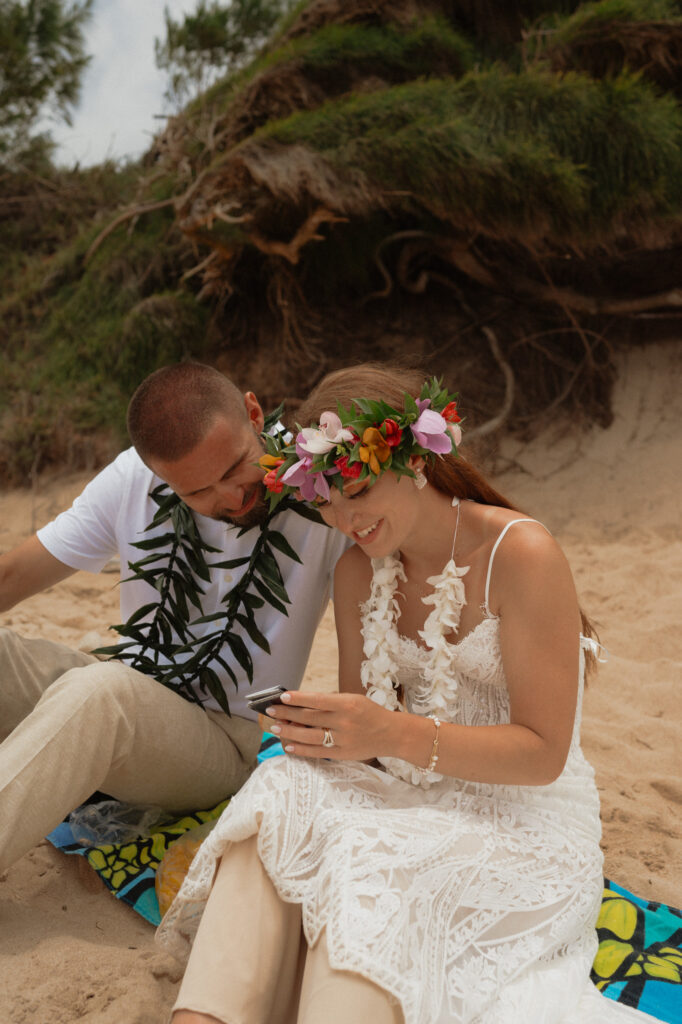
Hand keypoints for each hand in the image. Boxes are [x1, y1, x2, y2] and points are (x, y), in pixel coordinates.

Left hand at [264, 691, 395, 761]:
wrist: (391, 734)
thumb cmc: (368, 713)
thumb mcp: (353, 700)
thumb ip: (330, 702)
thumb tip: (300, 705)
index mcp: (348, 704)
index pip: (317, 700)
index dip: (298, 698)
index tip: (281, 696)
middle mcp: (344, 722)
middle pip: (309, 718)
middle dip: (287, 713)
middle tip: (270, 710)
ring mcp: (342, 740)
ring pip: (309, 736)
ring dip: (289, 731)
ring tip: (275, 727)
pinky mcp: (342, 754)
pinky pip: (317, 752)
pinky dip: (301, 749)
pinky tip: (288, 745)